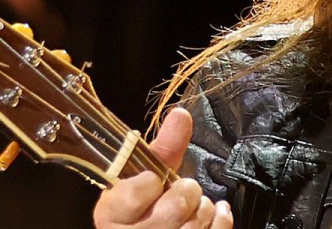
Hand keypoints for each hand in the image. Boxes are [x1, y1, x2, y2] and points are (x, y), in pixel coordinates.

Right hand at [93, 107, 233, 227]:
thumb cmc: (145, 205)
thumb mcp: (145, 177)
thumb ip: (163, 148)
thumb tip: (181, 114)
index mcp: (110, 215)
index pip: (140, 191)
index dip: (152, 181)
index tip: (151, 181)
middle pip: (176, 206)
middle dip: (187, 191)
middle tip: (180, 192)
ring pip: (196, 223)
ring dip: (203, 208)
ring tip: (193, 207)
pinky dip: (221, 219)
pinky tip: (216, 213)